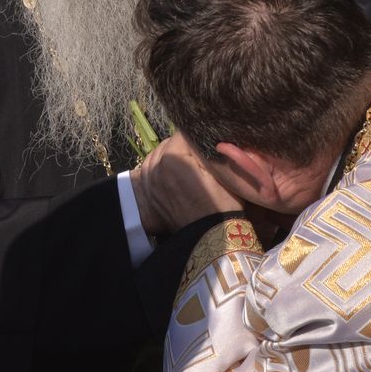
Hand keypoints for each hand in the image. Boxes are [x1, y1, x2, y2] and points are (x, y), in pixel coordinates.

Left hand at [129, 135, 243, 236]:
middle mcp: (155, 167)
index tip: (209, 145)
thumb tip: (206, 134)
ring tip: (188, 166)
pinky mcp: (148, 195)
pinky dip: (161, 170)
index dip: (199, 137)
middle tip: (200, 157)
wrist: (211, 238)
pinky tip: (174, 176)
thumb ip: (209, 147)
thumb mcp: (222, 169)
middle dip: (184, 147)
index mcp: (172, 157)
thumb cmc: (222, 203)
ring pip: (157, 156)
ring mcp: (148, 182)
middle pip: (168, 143)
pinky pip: (150, 172)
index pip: (184, 133)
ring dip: (171, 157)